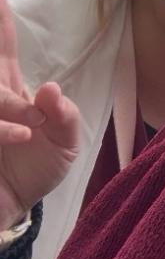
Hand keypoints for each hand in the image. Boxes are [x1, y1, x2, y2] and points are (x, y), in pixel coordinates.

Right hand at [0, 0, 79, 229]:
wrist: (9, 212)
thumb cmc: (36, 172)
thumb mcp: (66, 145)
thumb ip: (65, 117)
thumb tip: (50, 89)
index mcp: (7, 90)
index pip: (1, 46)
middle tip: (7, 56)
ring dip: (6, 105)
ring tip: (26, 129)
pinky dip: (1, 128)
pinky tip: (19, 137)